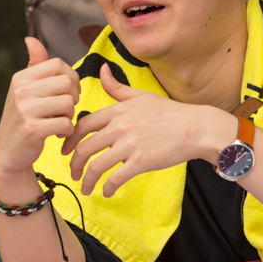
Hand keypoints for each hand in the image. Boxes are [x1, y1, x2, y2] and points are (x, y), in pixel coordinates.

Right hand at [0, 38, 81, 180]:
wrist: (9, 152)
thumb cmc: (23, 117)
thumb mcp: (25, 89)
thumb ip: (34, 65)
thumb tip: (31, 39)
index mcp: (21, 77)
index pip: (58, 64)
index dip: (71, 77)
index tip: (67, 92)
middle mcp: (21, 90)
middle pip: (67, 83)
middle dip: (72, 98)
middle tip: (63, 110)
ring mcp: (25, 109)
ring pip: (69, 103)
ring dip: (70, 115)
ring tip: (58, 121)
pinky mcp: (33, 129)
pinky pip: (66, 123)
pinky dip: (66, 131)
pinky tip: (56, 134)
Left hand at [61, 64, 233, 196]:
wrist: (197, 127)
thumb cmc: (170, 112)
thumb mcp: (141, 95)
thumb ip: (117, 87)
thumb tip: (102, 69)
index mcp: (117, 111)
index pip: (82, 125)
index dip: (69, 140)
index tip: (65, 151)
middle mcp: (120, 127)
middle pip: (84, 148)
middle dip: (74, 165)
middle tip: (74, 174)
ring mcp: (130, 145)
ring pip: (96, 166)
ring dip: (87, 181)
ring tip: (87, 189)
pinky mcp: (141, 162)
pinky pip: (116, 178)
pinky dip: (107, 188)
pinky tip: (107, 192)